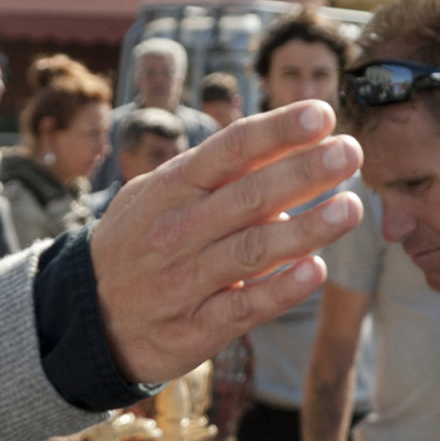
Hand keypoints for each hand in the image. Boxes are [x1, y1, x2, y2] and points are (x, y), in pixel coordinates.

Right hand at [90, 101, 362, 383]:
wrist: (88, 318)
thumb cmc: (142, 243)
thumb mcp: (160, 196)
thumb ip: (216, 177)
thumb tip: (285, 151)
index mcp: (171, 188)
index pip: (229, 149)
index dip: (277, 130)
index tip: (322, 113)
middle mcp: (177, 230)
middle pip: (248, 196)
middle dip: (303, 171)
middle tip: (351, 152)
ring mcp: (185, 280)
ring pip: (252, 250)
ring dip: (305, 228)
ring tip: (350, 208)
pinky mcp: (195, 327)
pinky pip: (244, 306)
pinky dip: (281, 289)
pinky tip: (316, 271)